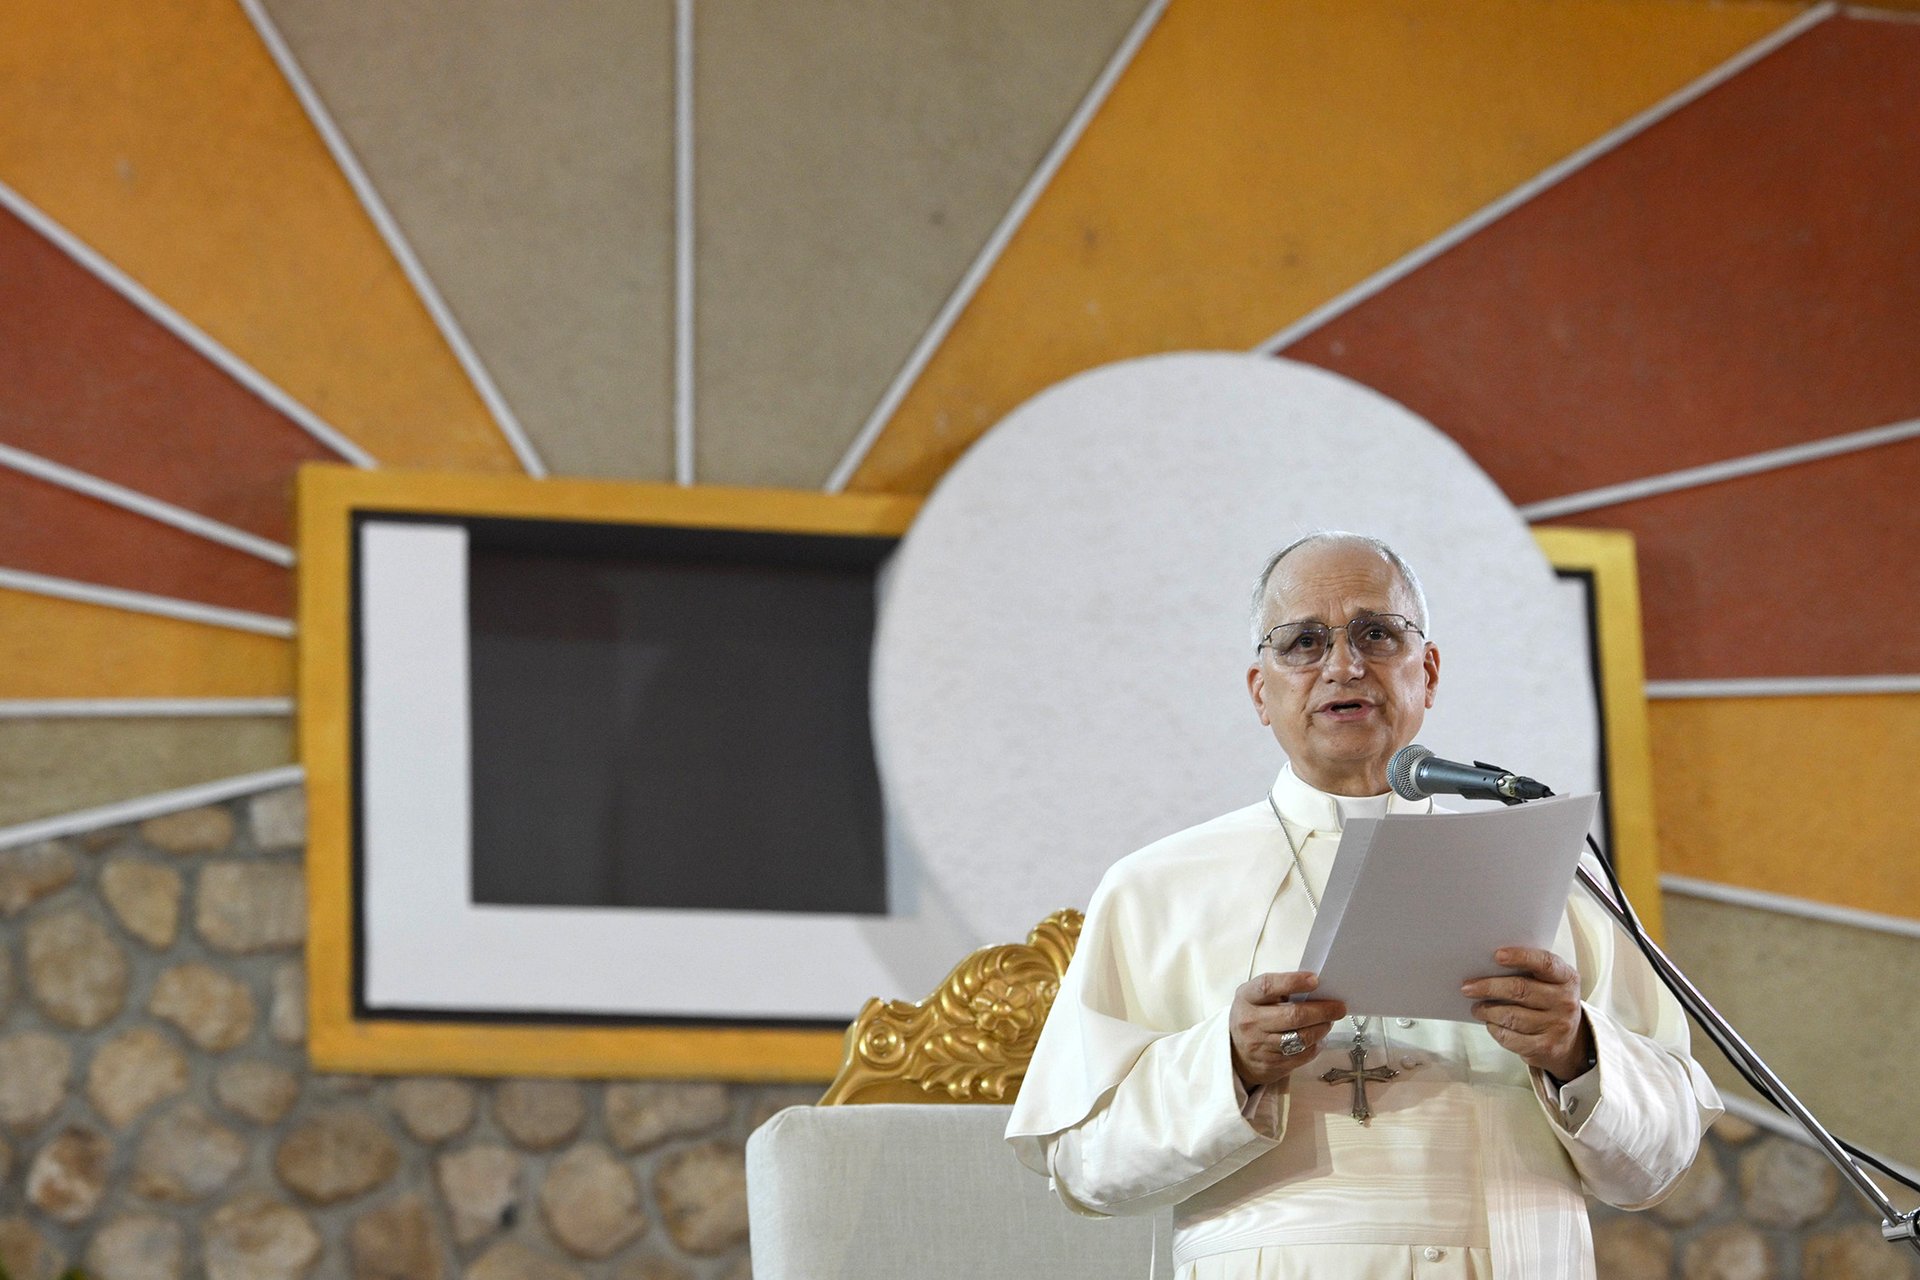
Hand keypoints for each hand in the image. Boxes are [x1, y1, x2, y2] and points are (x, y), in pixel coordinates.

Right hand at [1230, 971, 1347, 1087]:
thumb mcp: (1255, 998)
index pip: (1268, 987)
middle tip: (1339, 1007)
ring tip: (1329, 1021)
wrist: (1235, 1053)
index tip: (1315, 980)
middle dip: (1322, 1010)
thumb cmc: (1253, 1016)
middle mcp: (1251, 1022)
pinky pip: (1303, 1055)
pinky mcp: (1272, 1065)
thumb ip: (1279, 990)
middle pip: (1293, 1016)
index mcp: (1247, 998)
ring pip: (1301, 1038)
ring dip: (1322, 1028)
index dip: (1293, 982)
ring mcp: (1261, 1046)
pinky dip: (1316, 1045)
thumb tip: (1316, 988)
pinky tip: (1319, 1038)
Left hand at [1462, 947, 1591, 1081]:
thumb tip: (1485, 966)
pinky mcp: (1546, 1048)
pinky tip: (1491, 1023)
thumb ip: (1527, 971)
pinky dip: (1495, 1029)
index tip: (1497, 955)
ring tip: (1476, 1007)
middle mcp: (1566, 1002)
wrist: (1571, 1042)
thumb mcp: (1549, 983)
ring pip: (1512, 1016)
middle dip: (1489, 987)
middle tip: (1467, 987)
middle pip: (1521, 990)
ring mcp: (1558, 1026)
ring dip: (1488, 1011)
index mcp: (1567, 978)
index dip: (1521, 957)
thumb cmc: (1549, 1003)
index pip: (1545, 963)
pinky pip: (1511, 1038)